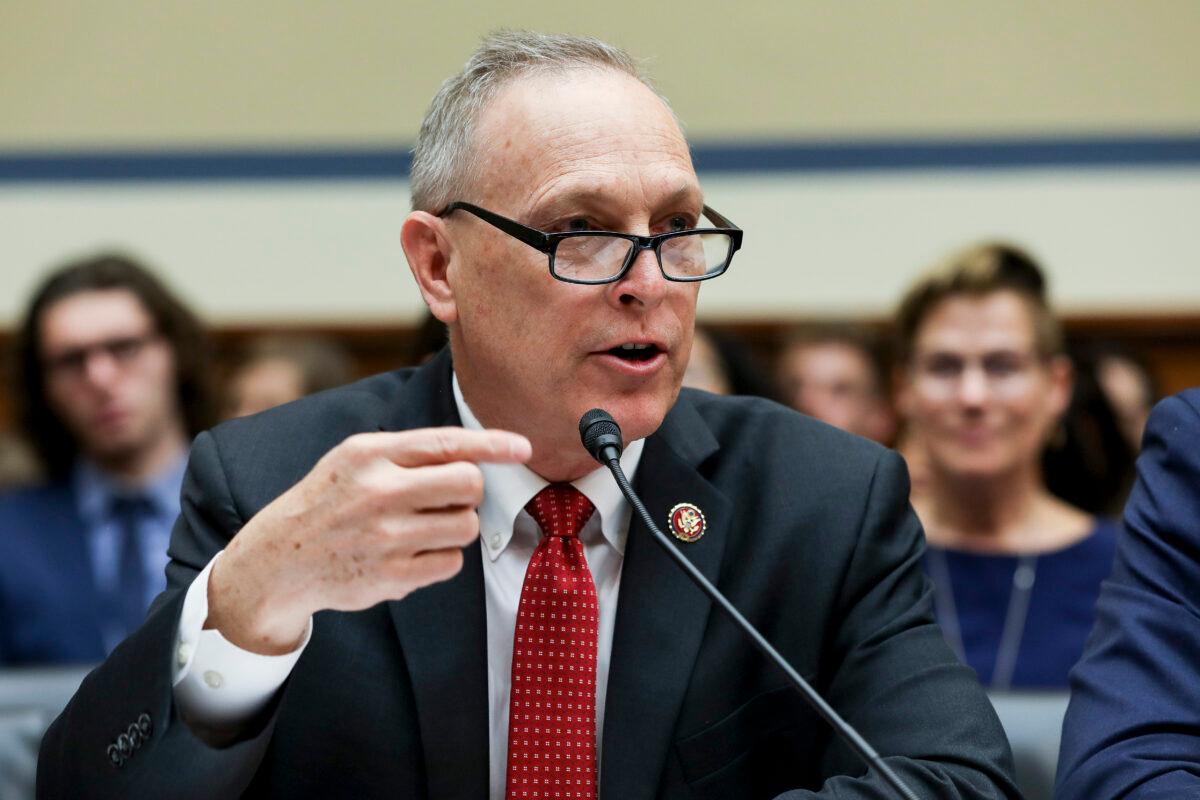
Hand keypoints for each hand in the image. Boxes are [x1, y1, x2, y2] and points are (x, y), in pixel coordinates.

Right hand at [205, 427, 530, 653]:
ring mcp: (386, 536)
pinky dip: (442, 558)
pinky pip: (452, 563)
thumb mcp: (355, 458)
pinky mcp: (392, 575)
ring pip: (466, 526)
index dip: (493, 444)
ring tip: (421, 527)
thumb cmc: (329, 501)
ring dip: (455, 527)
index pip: (447, 443)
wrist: (279, 559)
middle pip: (469, 484)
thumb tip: (477, 452)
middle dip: (470, 491)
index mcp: (371, 454)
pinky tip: (412, 553)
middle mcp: (379, 492)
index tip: (523, 447)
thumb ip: (410, 451)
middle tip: (449, 497)